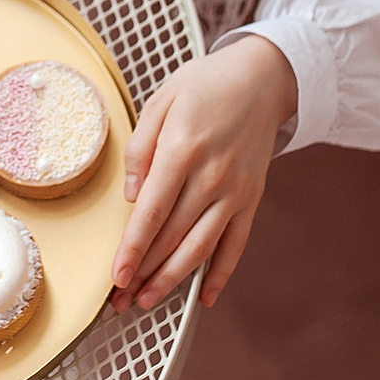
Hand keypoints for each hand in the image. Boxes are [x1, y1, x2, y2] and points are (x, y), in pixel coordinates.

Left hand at [109, 35, 296, 313]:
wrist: (263, 77)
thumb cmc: (206, 85)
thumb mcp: (161, 100)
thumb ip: (140, 148)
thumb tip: (131, 196)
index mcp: (183, 150)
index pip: (153, 213)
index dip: (133, 249)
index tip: (117, 276)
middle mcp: (212, 176)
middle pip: (173, 238)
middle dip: (144, 273)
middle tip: (119, 300)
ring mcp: (236, 191)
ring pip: (201, 248)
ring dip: (174, 280)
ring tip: (148, 301)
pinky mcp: (252, 198)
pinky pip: (236, 244)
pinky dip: (221, 274)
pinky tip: (205, 297)